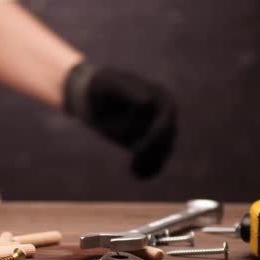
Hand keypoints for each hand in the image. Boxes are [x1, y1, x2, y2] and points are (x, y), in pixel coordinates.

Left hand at [63, 61, 176, 177]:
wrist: (92, 98)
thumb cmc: (101, 86)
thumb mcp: (110, 85)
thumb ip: (127, 90)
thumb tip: (148, 103)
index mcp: (161, 96)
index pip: (166, 119)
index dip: (155, 134)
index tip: (137, 147)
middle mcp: (165, 114)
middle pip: (167, 138)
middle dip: (152, 151)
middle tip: (133, 162)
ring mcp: (158, 130)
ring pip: (163, 151)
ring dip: (150, 162)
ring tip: (132, 169)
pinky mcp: (148, 143)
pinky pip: (155, 160)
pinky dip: (149, 170)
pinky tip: (137, 175)